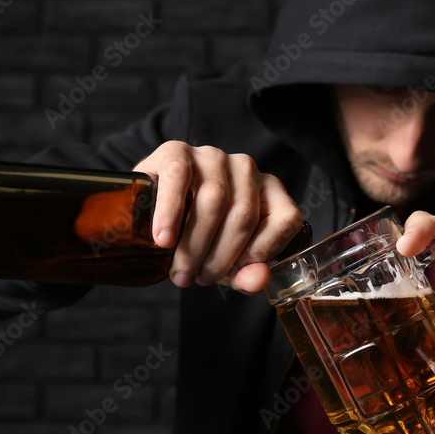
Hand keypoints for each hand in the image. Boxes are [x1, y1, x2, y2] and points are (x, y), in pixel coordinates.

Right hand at [134, 141, 303, 292]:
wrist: (149, 208)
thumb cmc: (197, 234)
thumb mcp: (226, 259)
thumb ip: (245, 272)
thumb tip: (257, 282)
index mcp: (271, 190)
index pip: (285, 220)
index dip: (261, 253)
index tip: (234, 275)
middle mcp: (247, 169)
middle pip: (244, 217)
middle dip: (220, 258)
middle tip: (198, 280)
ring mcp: (214, 156)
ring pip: (214, 201)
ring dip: (195, 245)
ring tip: (180, 272)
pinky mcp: (178, 151)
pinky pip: (179, 179)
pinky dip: (171, 213)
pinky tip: (164, 240)